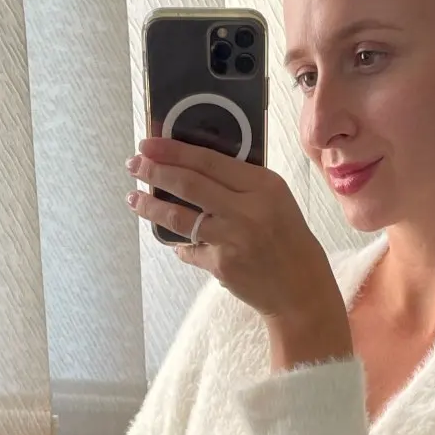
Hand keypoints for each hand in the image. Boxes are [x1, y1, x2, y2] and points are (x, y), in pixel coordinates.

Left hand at [125, 137, 350, 352]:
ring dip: (151, 206)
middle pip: (189, 184)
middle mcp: (247, 209)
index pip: (209, 160)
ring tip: (134, 198)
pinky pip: (189, 249)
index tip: (149, 143)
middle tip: (133, 164)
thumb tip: (193, 166)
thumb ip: (241, 183)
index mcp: (264, 185)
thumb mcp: (276, 200)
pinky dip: (180, 245)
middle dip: (154, 171)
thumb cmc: (289, 240)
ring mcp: (232, 239)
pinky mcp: (221, 265)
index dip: (173, 150)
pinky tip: (174, 242)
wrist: (301, 291)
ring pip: (179, 216)